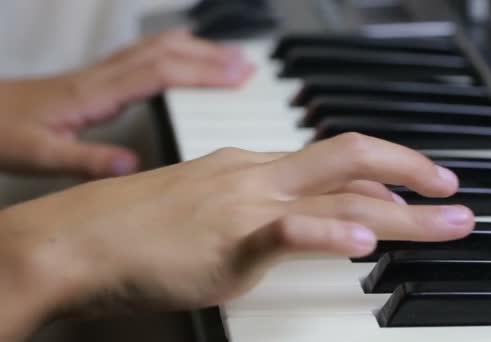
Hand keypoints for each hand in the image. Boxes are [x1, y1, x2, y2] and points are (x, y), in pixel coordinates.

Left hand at [0, 29, 253, 177]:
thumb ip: (84, 159)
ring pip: (157, 48)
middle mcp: (103, 77)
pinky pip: (143, 54)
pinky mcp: (97, 77)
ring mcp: (100, 73)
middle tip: (247, 65)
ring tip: (230, 56)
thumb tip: (131, 166)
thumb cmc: (2, 133)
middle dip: (210, 57)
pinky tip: (183, 53)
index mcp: (95, 94)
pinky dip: (172, 49)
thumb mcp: (38, 154)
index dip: (203, 72)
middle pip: (167, 53)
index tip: (238, 76)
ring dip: (197, 49)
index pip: (161, 73)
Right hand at [0, 134, 473, 339]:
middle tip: (452, 192)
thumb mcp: (211, 207)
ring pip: (339, 190)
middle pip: (353, 159)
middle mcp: (258, 176)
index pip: (336, 161)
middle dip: (413, 172)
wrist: (80, 240)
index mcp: (253, 167)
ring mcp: (246, 204)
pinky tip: (361, 240)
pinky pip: (288, 229)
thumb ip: (258, 210)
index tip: (417, 185)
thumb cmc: (140, 228)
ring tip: (446, 221)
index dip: (386, 171)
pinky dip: (329, 230)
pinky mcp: (228, 240)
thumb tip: (299, 222)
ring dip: (402, 209)